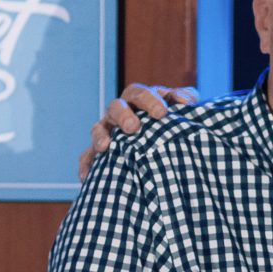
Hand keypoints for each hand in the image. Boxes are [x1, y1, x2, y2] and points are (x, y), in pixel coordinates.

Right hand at [79, 82, 201, 178]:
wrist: (170, 141)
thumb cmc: (175, 119)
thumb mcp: (183, 106)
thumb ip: (185, 99)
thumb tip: (185, 102)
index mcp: (139, 99)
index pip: (139, 93)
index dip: (149, 101)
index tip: (162, 113)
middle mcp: (120, 112)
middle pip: (115, 107)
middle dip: (123, 115)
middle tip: (133, 127)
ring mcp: (109, 130)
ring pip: (98, 129)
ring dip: (100, 136)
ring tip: (105, 147)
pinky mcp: (100, 151)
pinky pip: (87, 156)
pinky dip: (87, 165)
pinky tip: (88, 177)